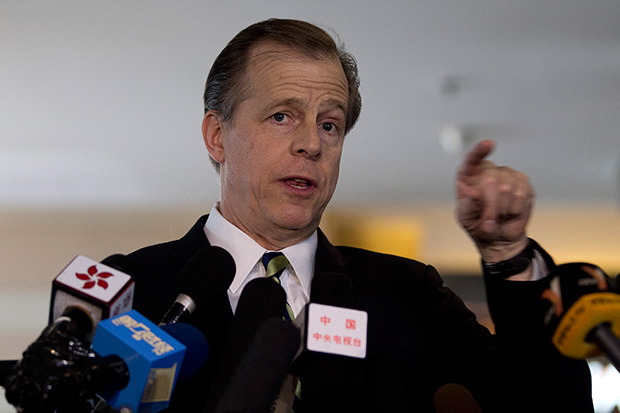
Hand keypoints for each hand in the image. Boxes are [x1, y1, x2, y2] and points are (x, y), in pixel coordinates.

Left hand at [455, 140, 533, 262]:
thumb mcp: (466, 218)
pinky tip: (510, 213)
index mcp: (468, 176)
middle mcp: (487, 171)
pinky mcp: (523, 182)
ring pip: (507, 189)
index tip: (489, 144)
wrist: (498, 237)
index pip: (472, 159)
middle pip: (490, 181)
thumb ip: (467, 206)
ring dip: (502, 211)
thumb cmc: (477, 224)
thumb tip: (472, 193)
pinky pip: (522, 195)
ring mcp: (506, 174)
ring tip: (498, 218)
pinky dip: (515, 210)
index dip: (479, 151)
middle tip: (487, 224)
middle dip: (490, 207)